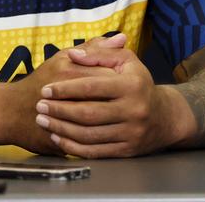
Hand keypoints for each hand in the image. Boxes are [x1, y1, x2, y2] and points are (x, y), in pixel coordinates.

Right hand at [0, 36, 122, 154]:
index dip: (122, 81)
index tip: (127, 84)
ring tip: (117, 117)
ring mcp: (62, 117)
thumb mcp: (63, 59)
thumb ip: (93, 49)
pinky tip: (106, 133)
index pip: (107, 76)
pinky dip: (99, 139)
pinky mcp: (60, 137)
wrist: (9, 111)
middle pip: (106, 100)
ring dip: (111, 122)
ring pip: (98, 123)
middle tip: (126, 102)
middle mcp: (65, 94)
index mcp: (67, 71)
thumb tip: (121, 38)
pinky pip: (87, 141)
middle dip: (120, 103)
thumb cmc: (40, 81)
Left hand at [35, 34, 193, 157]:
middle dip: (58, 111)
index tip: (45, 89)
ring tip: (43, 121)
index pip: (91, 87)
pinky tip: (58, 138)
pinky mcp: (128, 150)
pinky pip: (96, 152)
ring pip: (89, 135)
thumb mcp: (125, 61)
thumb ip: (99, 52)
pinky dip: (74, 147)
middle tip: (39, 107)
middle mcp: (134, 111)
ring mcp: (132, 133)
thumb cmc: (137, 83)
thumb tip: (73, 53)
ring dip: (61, 129)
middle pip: (87, 113)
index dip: (65, 89)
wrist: (165, 116)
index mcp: (132, 85)